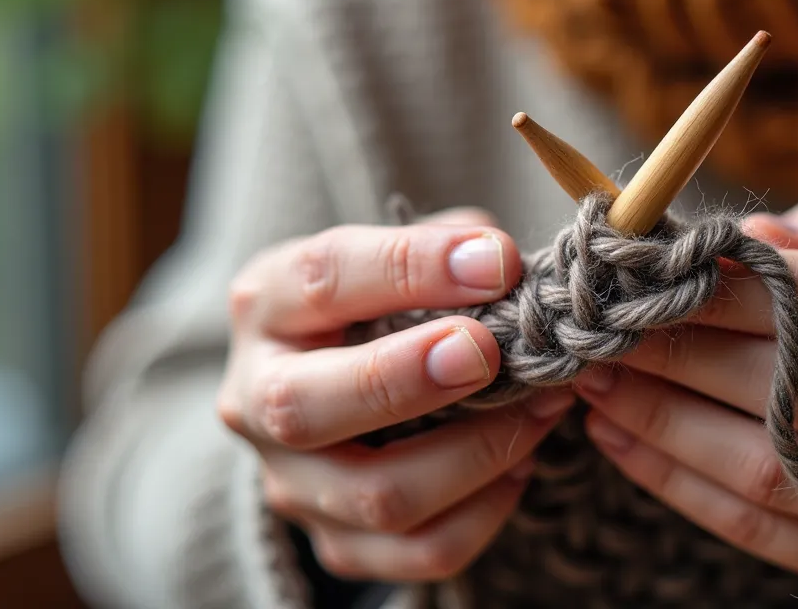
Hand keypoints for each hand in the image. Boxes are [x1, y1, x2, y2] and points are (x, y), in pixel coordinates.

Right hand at [217, 208, 575, 582]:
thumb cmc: (379, 304)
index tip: (495, 261)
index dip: (410, 267)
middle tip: (486, 352)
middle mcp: (256, 399)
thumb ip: (447, 246)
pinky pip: (419, 551)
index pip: (322, 280)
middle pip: (306, 408)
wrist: (338, 386)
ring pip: (377, 496)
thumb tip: (501, 258)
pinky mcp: (336, 544)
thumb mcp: (396, 253)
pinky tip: (521, 463)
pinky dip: (485, 512)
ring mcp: (291, 483)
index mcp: (266, 306)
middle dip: (405, 379)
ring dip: (475, 452)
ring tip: (541, 407)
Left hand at [574, 188, 797, 600]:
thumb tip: (743, 237)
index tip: (648, 273)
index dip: (728, 289)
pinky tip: (622, 439)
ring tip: (593, 380)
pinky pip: (763, 528)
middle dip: (677, 354)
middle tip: (600, 325)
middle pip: (793, 387)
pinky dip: (678, 484)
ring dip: (661, 422)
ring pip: (767, 468)